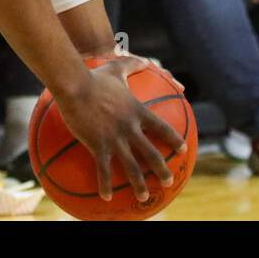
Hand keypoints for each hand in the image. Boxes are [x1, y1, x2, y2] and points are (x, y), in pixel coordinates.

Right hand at [54, 54, 186, 201]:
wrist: (75, 85)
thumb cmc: (94, 75)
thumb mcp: (117, 67)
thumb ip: (133, 64)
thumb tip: (144, 59)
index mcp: (137, 111)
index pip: (162, 128)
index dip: (174, 139)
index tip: (183, 150)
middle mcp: (130, 128)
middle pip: (152, 153)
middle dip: (162, 169)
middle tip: (170, 182)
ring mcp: (115, 138)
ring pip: (132, 167)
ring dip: (140, 184)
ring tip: (145, 198)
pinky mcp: (98, 145)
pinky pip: (104, 170)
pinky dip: (106, 185)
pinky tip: (106, 197)